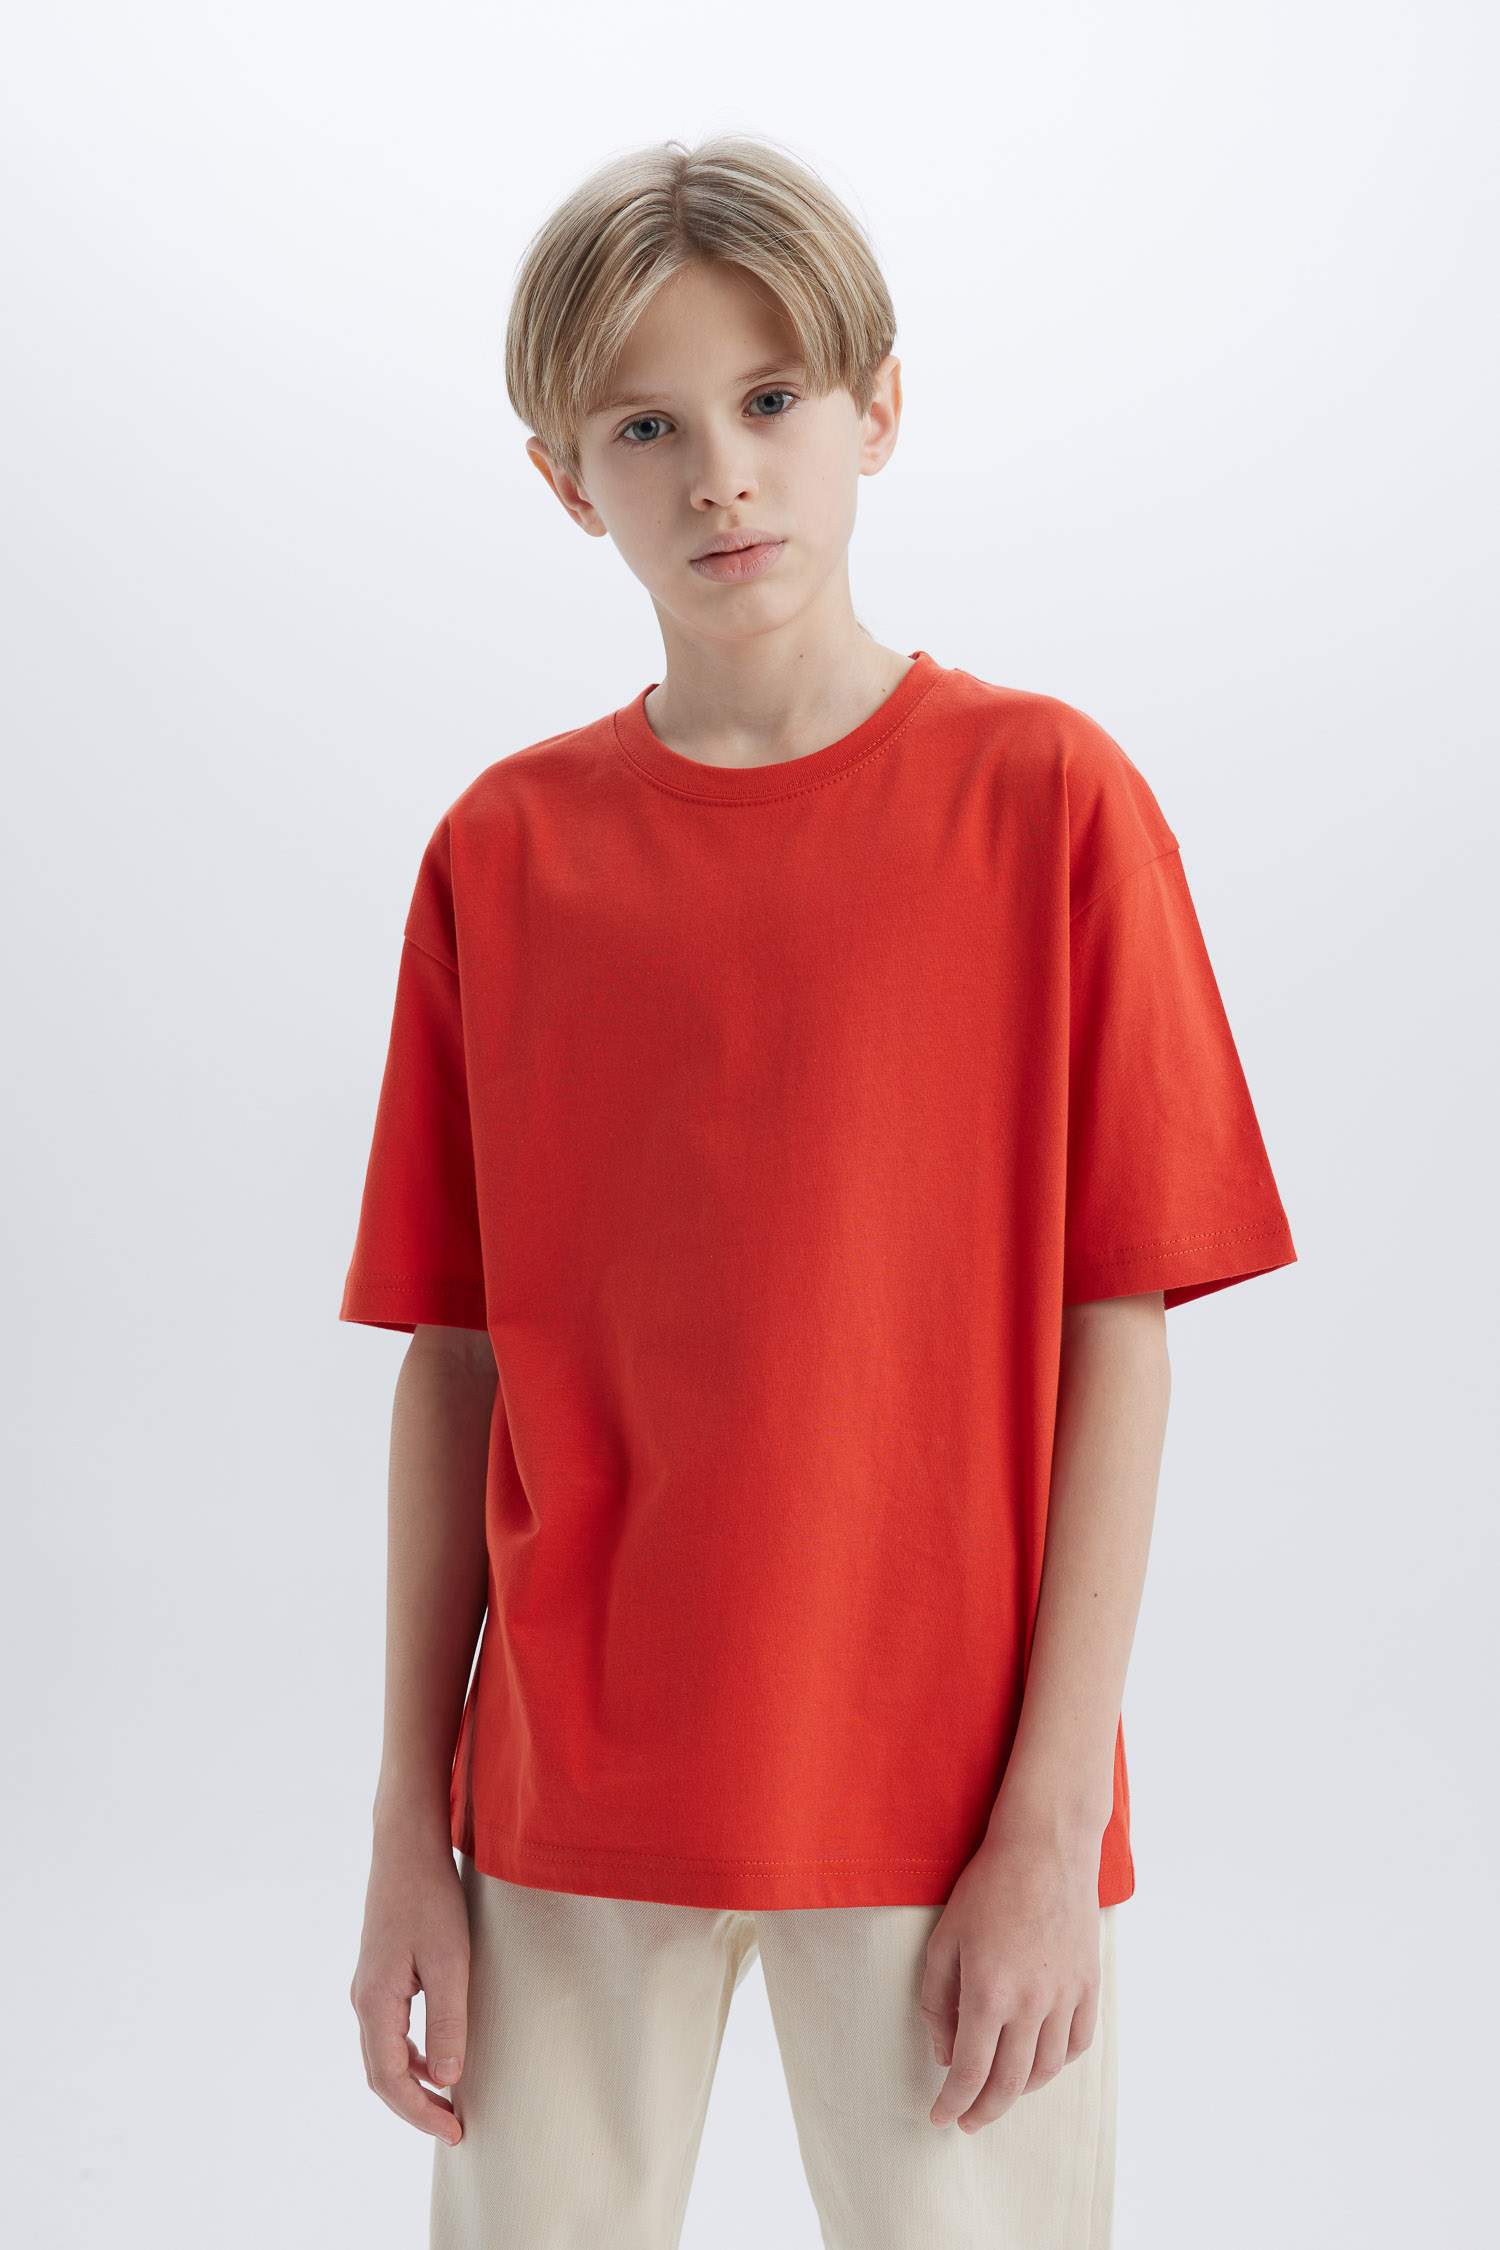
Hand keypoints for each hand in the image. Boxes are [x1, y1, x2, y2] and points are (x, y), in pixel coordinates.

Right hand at [350, 1830, 470, 2144]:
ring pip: (384, 2053)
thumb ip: (448, 2022)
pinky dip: (412, 2055)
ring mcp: (369, 1986)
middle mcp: (364, 1999)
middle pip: (381, 2073)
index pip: (389, 2080)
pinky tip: (438, 2058)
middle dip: (415, 2106)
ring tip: (449, 2103)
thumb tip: (448, 2080)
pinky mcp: (381, 1973)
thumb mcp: (450, 1962)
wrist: (407, 1846)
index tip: (453, 2132)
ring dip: (413, 2082)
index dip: (419, 2112)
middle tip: (453, 2128)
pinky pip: (390, 2031)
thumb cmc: (432, 1899)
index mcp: (376, 2002)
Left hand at [919, 1826, 1101, 2133]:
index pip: (970, 2071)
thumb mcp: (944, 1939)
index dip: (953, 2102)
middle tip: (968, 2121)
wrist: (1045, 1848)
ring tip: (1000, 2093)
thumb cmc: (988, 1888)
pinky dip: (1058, 2063)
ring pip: (1046, 2069)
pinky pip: (1078, 2043)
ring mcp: (1065, 1996)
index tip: (940, 2118)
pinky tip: (1040, 2063)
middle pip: (1009, 2082)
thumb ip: (937, 2001)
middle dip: (984, 2110)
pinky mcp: (1089, 1984)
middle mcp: (1031, 2003)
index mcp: (988, 1992)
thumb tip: (945, 2054)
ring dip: (1020, 2091)